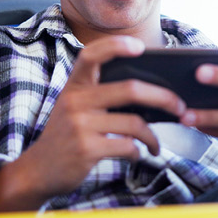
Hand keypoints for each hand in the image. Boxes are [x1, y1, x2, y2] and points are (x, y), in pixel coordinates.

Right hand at [0, 36, 186, 211]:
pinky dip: (138, 152)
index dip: (116, 46)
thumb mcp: (74, 109)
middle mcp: (76, 102)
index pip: (91, 55)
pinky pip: (127, 146)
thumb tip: (149, 94)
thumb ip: (99, 97)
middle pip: (130, 89)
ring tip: (156, 144)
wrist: (37, 171)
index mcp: (74, 87)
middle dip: (163, 97)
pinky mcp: (87, 149)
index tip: (141, 47)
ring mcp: (81, 125)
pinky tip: (137, 155)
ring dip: (153, 136)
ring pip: (135, 123)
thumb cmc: (66, 137)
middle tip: (180, 106)